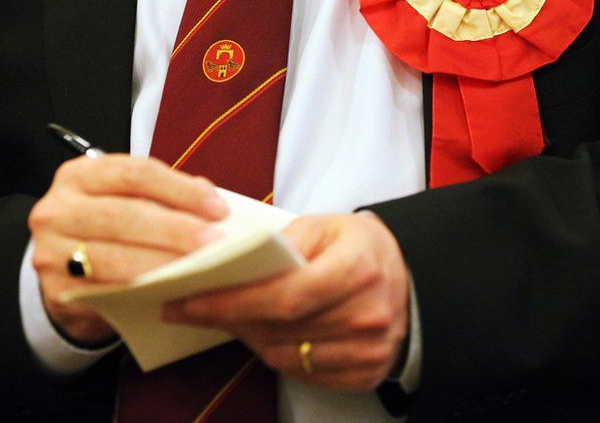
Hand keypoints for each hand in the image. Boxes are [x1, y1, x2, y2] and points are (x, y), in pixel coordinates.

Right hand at [28, 154, 227, 344]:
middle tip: (215, 242)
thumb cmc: (108, 229)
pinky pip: (106, 293)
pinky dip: (142, 292)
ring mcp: (51, 252)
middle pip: (125, 215)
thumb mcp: (128, 200)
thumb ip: (165, 195)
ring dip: (163, 264)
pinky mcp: (57, 292)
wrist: (64, 272)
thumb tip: (212, 199)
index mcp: (79, 176)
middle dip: (177, 230)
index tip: (218, 209)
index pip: (135, 174)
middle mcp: (57, 210)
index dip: (180, 190)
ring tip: (201, 268)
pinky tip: (172, 291)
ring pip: (115, 258)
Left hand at [164, 212, 409, 390]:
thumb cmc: (358, 247)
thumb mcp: (324, 225)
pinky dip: (276, 355)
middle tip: (191, 309)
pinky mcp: (367, 373)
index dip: (232, 302)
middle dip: (228, 319)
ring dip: (248, 338)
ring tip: (227, 319)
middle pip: (280, 328)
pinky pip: (304, 373)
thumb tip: (229, 257)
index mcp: (358, 268)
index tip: (189, 302)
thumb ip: (281, 240)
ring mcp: (370, 349)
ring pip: (285, 356)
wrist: (410, 277)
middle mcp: (368, 314)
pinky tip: (263, 334)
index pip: (285, 295)